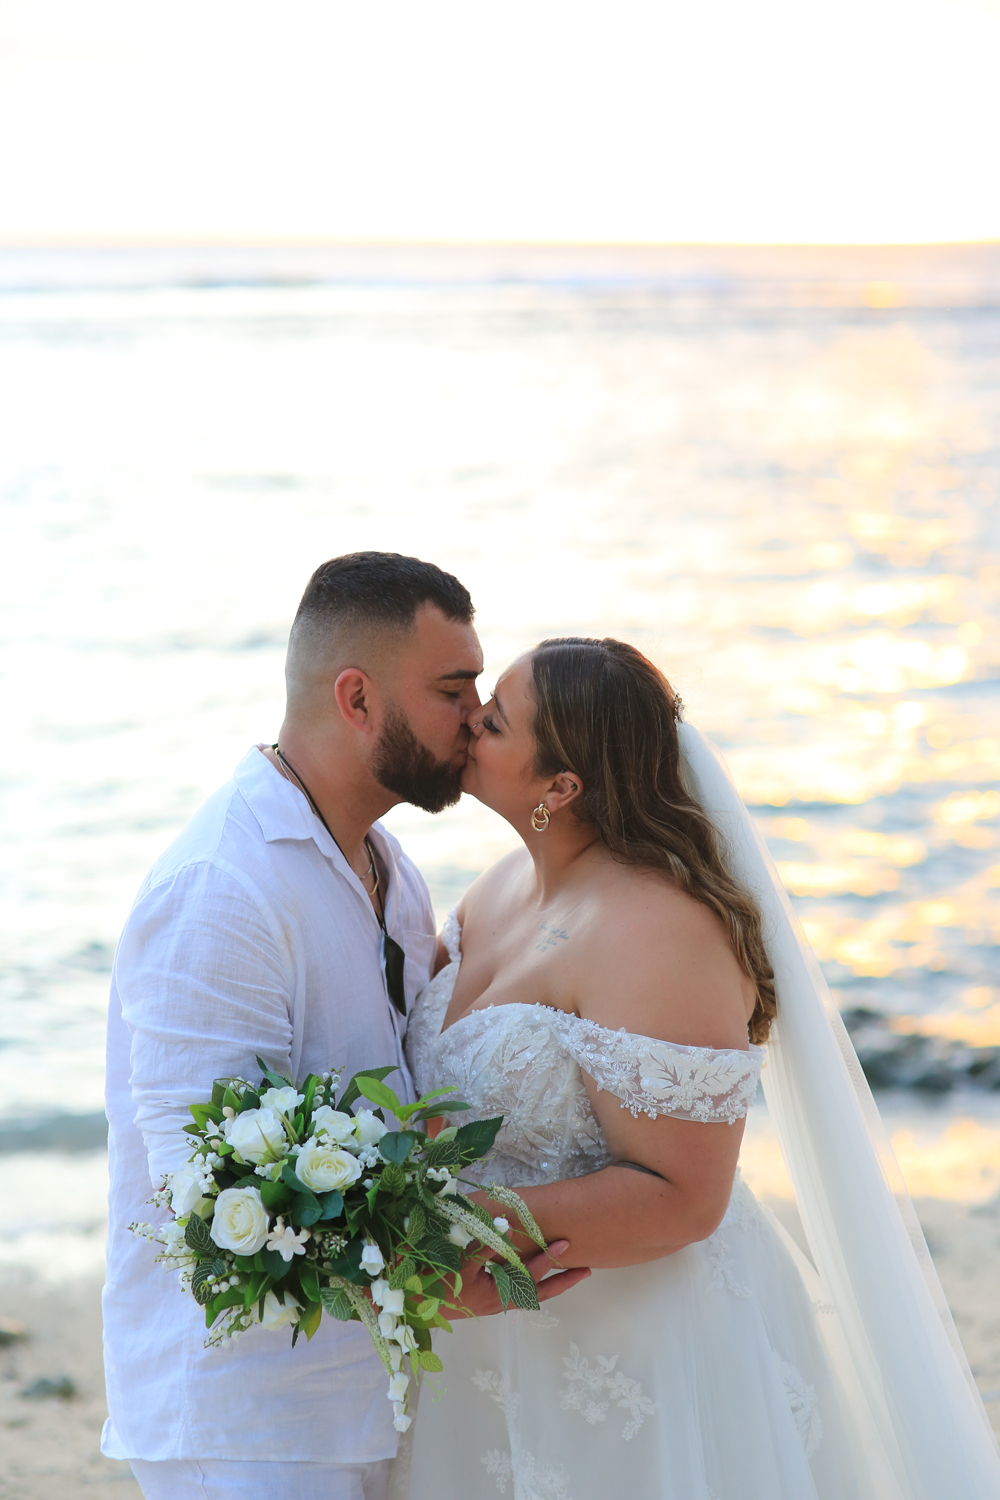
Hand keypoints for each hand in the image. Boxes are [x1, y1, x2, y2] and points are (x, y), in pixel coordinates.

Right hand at [442, 1240, 590, 1319]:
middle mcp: (501, 1301)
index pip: (529, 1274)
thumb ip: (483, 1247)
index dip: (547, 1258)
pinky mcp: (489, 1300)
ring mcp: (496, 1302)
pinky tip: (539, 1275)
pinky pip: (518, 1293)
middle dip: (563, 1280)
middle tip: (587, 1268)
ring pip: (531, 1294)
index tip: (564, 1242)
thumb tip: (506, 1230)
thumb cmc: (437, 1285)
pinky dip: (532, 1284)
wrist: (416, 1307)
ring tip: (573, 1272)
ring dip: (552, 1283)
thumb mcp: (460, 1264)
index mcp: (496, 1293)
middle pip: (540, 1292)